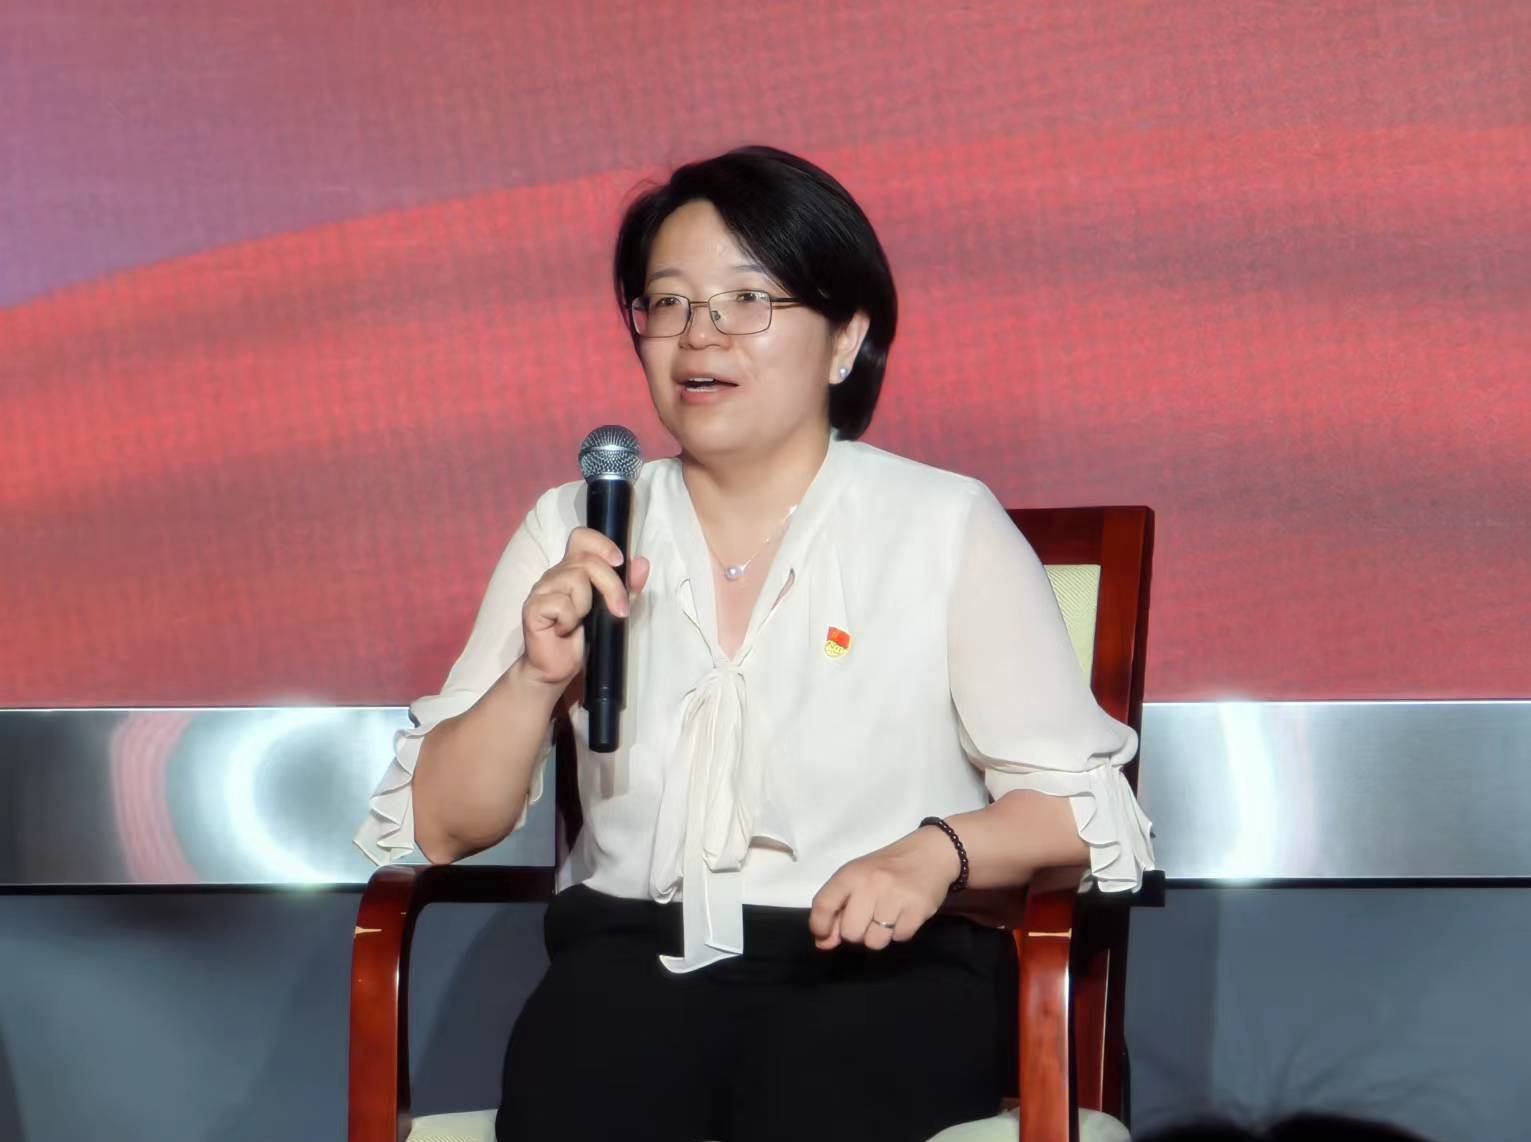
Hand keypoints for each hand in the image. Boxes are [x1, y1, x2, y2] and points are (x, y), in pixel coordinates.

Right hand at [520, 528, 650, 690]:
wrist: (557, 667)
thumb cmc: (584, 636)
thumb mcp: (612, 610)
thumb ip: (627, 587)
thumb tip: (642, 563)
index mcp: (573, 568)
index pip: (581, 537)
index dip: (601, 543)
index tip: (619, 562)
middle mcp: (556, 573)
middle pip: (587, 561)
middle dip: (611, 586)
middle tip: (620, 611)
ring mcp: (541, 589)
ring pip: (575, 580)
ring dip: (588, 605)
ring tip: (583, 621)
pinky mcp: (532, 608)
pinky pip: (560, 604)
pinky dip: (569, 620)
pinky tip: (564, 629)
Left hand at [808, 826, 961, 951]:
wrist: (930, 854)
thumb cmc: (887, 868)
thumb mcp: (858, 879)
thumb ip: (837, 910)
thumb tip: (823, 944)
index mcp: (851, 873)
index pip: (824, 905)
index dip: (819, 926)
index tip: (823, 934)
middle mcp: (871, 884)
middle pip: (851, 933)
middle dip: (857, 932)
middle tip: (868, 918)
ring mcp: (896, 896)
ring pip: (875, 942)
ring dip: (879, 935)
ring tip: (887, 916)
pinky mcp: (918, 909)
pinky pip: (899, 938)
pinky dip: (900, 932)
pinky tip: (904, 914)